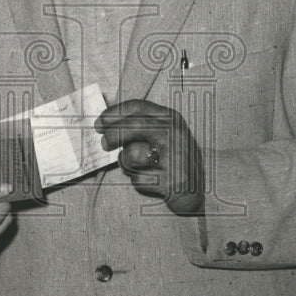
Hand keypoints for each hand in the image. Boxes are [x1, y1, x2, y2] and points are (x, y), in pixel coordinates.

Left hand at [95, 99, 204, 215]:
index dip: (114, 113)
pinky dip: (138, 180)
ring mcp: (174, 156)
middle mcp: (174, 133)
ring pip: (132, 154)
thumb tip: (106, 126)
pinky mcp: (170, 180)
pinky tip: (150, 180)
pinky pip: (138, 178)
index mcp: (171, 118)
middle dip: (113, 135)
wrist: (196, 189)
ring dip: (126, 163)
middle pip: (133, 127)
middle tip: (104, 144)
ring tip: (137, 166)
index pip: (138, 107)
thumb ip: (141, 126)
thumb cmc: (173, 158)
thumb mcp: (164, 134)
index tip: (100, 123)